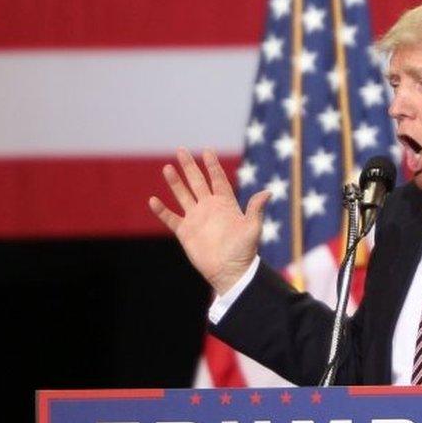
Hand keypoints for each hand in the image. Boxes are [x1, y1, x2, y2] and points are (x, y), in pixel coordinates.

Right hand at [148, 148, 271, 294]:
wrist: (230, 272)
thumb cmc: (244, 251)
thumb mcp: (253, 229)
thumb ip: (256, 210)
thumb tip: (268, 192)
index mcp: (226, 204)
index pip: (217, 179)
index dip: (212, 165)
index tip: (207, 151)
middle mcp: (209, 208)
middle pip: (197, 182)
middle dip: (189, 166)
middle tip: (181, 150)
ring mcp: (196, 219)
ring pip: (183, 195)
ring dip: (175, 182)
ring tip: (167, 168)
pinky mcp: (185, 232)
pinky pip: (171, 218)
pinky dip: (162, 210)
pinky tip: (153, 200)